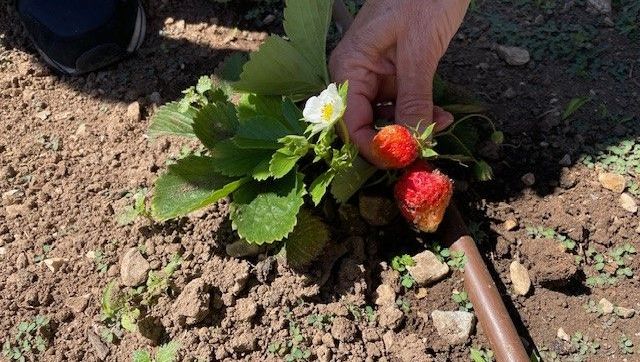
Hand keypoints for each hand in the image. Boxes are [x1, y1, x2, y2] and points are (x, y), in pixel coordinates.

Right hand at [329, 0, 469, 166]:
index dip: (373, 146)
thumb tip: (410, 141)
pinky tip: (440, 116)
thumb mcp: (420, 50)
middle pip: (366, 126)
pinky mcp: (396, 76)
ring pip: (387, 119)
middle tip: (425, 147)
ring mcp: (377, 77)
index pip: (349, 123)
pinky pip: (403, 106)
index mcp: (350, 67)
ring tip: (441, 125)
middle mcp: (357, 76)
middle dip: (395, 140)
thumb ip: (413, 98)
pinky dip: (420, 114)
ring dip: (412, 129)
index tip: (403, 158)